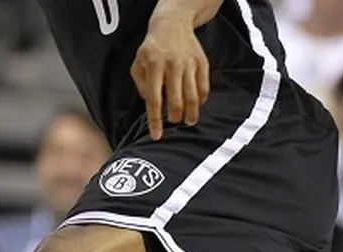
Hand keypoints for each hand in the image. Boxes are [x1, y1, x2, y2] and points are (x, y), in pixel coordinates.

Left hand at [131, 14, 210, 139]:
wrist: (172, 24)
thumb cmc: (151, 49)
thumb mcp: (137, 65)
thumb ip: (141, 86)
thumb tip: (151, 105)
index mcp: (154, 67)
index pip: (154, 100)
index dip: (155, 121)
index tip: (157, 135)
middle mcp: (173, 65)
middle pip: (177, 100)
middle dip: (175, 117)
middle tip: (174, 122)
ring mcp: (189, 64)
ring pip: (193, 96)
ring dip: (192, 112)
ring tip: (189, 121)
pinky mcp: (202, 62)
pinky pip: (204, 86)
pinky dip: (202, 98)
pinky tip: (198, 104)